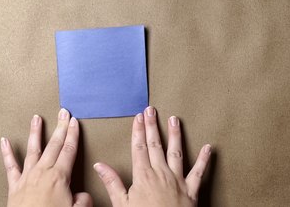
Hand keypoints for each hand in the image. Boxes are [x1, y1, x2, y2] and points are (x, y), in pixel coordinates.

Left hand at [0, 109, 91, 206]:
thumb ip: (82, 201)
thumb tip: (84, 195)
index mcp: (59, 177)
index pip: (69, 150)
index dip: (73, 134)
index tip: (74, 122)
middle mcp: (43, 172)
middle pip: (54, 145)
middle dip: (60, 127)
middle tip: (63, 112)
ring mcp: (27, 176)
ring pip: (33, 149)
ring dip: (36, 132)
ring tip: (36, 118)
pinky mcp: (14, 185)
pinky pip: (10, 166)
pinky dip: (7, 153)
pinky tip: (4, 141)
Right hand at [93, 106, 210, 206]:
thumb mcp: (121, 204)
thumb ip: (112, 183)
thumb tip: (99, 166)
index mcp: (143, 175)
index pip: (138, 147)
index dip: (138, 130)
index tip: (139, 117)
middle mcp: (161, 173)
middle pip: (155, 145)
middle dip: (152, 126)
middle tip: (152, 110)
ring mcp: (177, 180)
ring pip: (176, 152)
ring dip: (175, 135)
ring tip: (175, 120)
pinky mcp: (191, 190)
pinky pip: (199, 172)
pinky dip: (204, 160)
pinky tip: (208, 148)